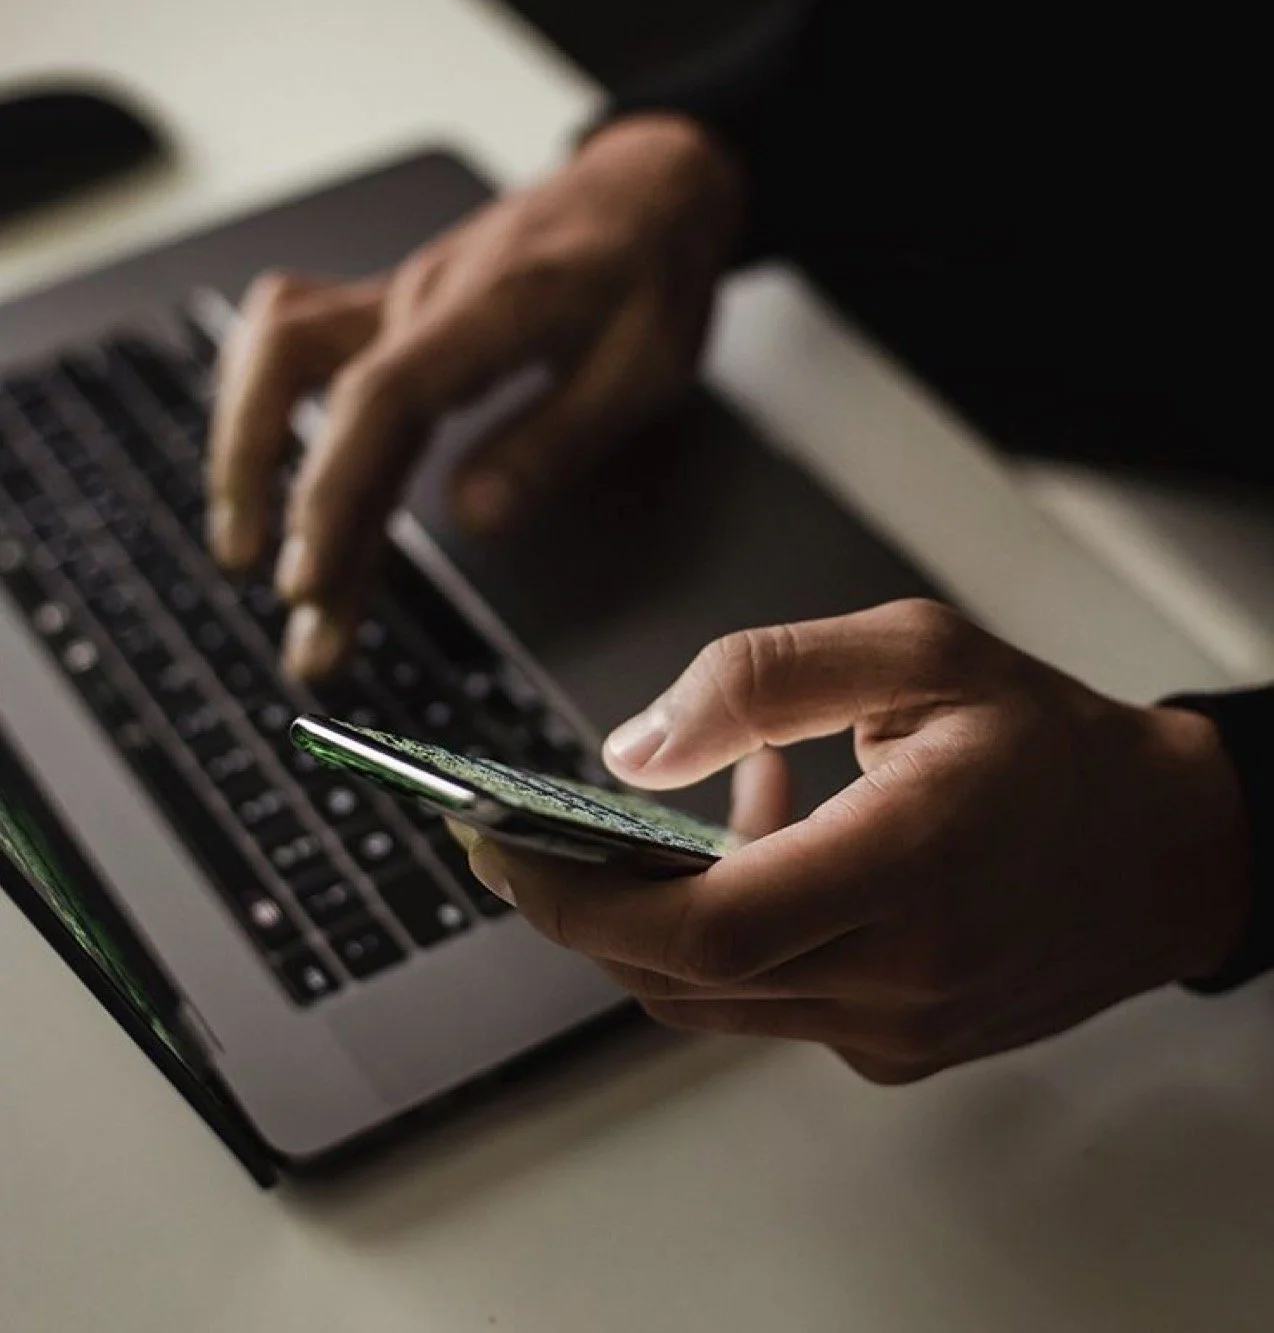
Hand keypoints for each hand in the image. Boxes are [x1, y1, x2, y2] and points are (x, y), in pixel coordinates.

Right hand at [205, 113, 743, 675]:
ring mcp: (396, 296)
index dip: (334, 493)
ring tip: (245, 547)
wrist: (645, 190)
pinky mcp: (388, 309)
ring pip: (276, 350)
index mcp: (491, 306)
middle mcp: (423, 294)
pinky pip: (292, 340)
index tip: (312, 578)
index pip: (380, 398)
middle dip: (276, 500)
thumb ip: (555, 439)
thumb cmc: (650, 272)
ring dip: (243, 447)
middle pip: (308, 382)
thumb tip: (473, 516)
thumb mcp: (643, 364)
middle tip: (294, 607)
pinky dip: (261, 406)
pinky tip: (259, 468)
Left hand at [460, 601, 1251, 1082]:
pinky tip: (769, 849)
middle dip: (583, 910)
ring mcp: (899, 1026)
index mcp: (907, 866)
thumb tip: (633, 748)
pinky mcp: (898, 1045)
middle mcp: (900, 973)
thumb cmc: (1050, 742)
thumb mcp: (912, 651)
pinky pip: (768, 1003)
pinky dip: (729, 936)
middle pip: (682, 975)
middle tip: (530, 839)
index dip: (581, 903)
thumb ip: (761, 679)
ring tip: (692, 812)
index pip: (703, 930)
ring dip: (661, 914)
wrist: (1163, 847)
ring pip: (713, 998)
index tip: (505, 852)